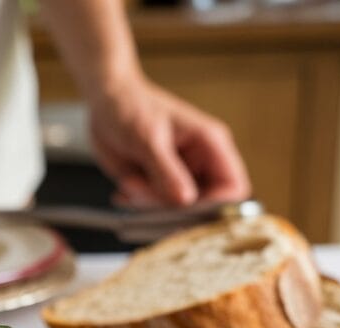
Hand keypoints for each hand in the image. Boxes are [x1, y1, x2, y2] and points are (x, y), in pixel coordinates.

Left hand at [88, 78, 250, 207]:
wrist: (106, 103)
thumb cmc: (131, 108)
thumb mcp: (147, 139)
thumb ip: (166, 170)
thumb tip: (186, 200)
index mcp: (210, 145)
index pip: (233, 188)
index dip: (215, 207)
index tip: (184, 212)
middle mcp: (199, 164)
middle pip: (203, 206)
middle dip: (173, 209)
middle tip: (144, 194)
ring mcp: (178, 176)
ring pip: (174, 211)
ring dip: (150, 204)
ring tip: (130, 181)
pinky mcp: (158, 184)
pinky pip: (154, 208)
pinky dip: (138, 205)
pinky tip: (124, 190)